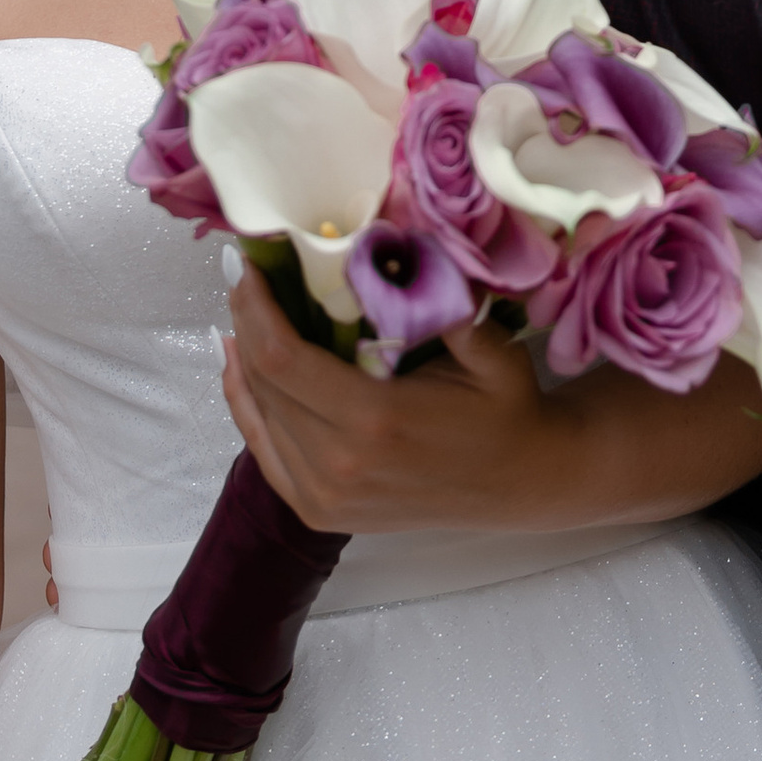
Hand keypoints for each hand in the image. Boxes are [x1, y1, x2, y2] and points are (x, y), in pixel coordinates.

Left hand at [222, 267, 571, 530]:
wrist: (521, 483)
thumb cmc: (507, 409)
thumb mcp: (490, 350)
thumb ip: (446, 306)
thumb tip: (400, 248)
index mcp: (375, 420)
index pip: (282, 357)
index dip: (254, 308)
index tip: (247, 265)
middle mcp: (339, 464)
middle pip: (263, 381)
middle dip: (246, 321)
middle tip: (244, 276)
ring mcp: (326, 495)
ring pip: (257, 414)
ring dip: (243, 358)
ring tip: (243, 310)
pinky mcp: (321, 511)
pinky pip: (263, 450)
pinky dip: (246, 404)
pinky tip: (240, 365)